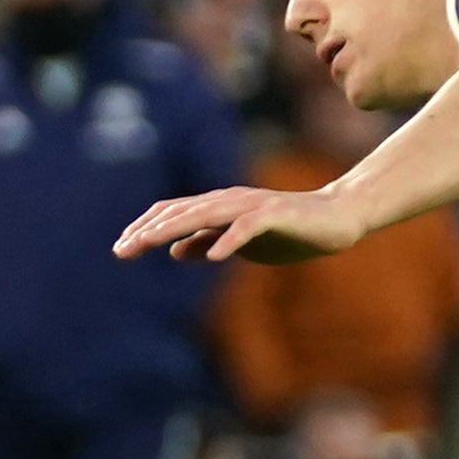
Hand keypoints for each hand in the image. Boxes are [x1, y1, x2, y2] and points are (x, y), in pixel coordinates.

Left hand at [113, 183, 370, 264]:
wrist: (337, 218)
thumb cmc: (289, 231)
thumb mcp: (241, 243)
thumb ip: (210, 243)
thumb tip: (176, 252)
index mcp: (220, 206)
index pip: (174, 212)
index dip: (146, 227)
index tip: (121, 248)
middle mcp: (231, 200)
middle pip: (183, 212)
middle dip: (150, 231)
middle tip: (123, 250)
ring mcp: (253, 206)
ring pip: (207, 214)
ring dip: (177, 229)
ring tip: (150, 244)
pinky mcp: (277, 215)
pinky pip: (249, 227)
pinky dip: (231, 239)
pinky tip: (215, 257)